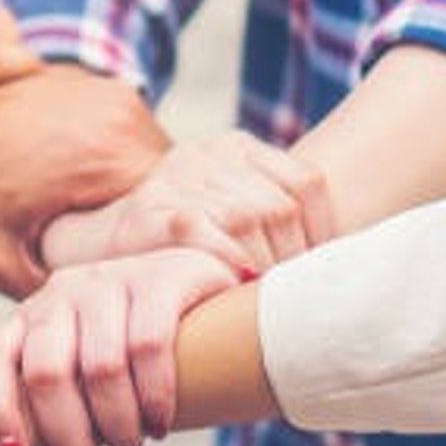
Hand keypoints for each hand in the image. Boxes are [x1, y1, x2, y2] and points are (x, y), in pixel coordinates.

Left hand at [0, 65, 169, 296]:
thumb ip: (40, 291)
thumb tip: (84, 321)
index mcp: (106, 162)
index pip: (170, 219)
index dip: (161, 252)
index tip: (143, 273)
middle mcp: (126, 123)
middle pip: (171, 191)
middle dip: (151, 224)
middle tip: (121, 250)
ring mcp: (124, 100)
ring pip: (159, 165)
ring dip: (140, 193)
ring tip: (105, 215)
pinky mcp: (117, 90)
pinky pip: (140, 140)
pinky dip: (124, 165)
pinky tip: (93, 183)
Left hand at [0, 249, 237, 445]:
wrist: (200, 290)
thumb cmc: (130, 352)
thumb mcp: (84, 372)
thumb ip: (62, 415)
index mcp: (30, 317)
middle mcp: (61, 293)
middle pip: (46, 373)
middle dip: (66, 434)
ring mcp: (110, 280)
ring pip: (101, 367)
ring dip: (116, 425)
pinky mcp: (162, 278)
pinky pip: (150, 346)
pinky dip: (154, 397)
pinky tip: (159, 423)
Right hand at [41, 131, 334, 274]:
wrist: (95, 245)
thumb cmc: (176, 244)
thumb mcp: (229, 215)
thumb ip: (275, 223)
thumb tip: (350, 260)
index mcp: (236, 146)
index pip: (305, 181)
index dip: (326, 229)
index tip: (324, 269)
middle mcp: (207, 153)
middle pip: (278, 204)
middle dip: (295, 257)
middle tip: (297, 296)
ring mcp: (175, 178)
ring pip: (245, 216)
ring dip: (265, 264)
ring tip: (269, 299)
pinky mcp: (148, 209)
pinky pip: (199, 228)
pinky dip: (225, 257)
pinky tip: (236, 281)